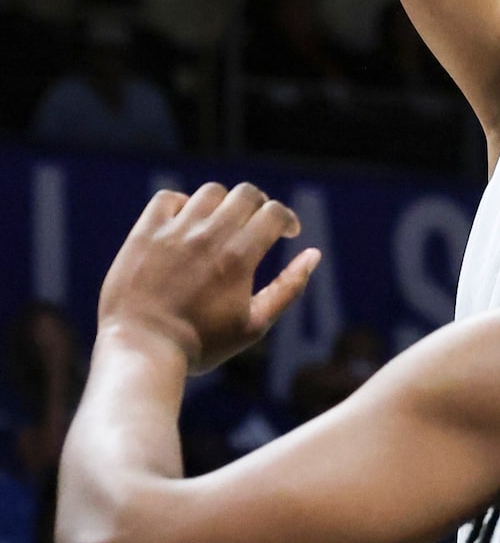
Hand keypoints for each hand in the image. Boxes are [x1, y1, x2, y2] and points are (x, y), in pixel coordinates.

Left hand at [97, 183, 320, 375]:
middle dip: (260, 205)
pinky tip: (185, 223)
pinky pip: (168, 198)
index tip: (288, 231)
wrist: (142, 349)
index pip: (274, 213)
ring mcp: (174, 231)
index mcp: (239, 256)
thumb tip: (314, 255)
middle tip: (256, 224)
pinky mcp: (145, 233)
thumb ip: (288, 288)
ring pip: (210, 192)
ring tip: (220, 224)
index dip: (288, 219)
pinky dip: (182, 204)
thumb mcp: (254, 324)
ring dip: (224, 204)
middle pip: (246, 193)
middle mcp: (209, 235)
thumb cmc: (201, 344)